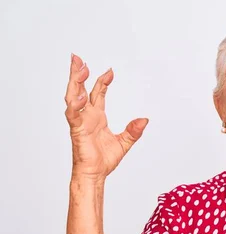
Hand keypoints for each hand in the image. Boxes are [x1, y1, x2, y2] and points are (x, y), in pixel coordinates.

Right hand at [64, 54, 148, 179]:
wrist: (95, 175)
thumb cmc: (103, 160)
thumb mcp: (125, 142)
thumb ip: (134, 130)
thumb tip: (145, 120)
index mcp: (96, 117)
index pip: (97, 93)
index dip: (102, 81)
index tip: (110, 71)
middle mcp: (86, 117)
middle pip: (79, 89)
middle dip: (78, 73)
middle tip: (77, 58)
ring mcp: (80, 122)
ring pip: (73, 97)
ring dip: (74, 82)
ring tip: (78, 68)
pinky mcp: (77, 131)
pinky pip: (73, 115)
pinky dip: (75, 105)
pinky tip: (78, 95)